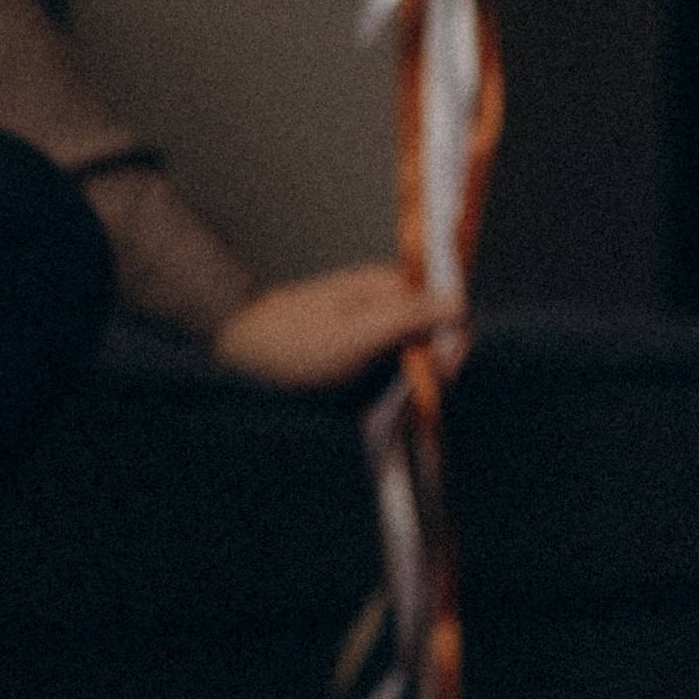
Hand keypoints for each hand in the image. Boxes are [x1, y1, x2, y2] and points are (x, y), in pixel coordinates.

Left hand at [213, 262, 461, 390]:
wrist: (239, 355)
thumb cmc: (295, 342)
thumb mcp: (356, 331)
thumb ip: (408, 318)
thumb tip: (459, 304)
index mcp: (389, 289)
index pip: (447, 311)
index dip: (451, 345)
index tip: (440, 377)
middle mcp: (385, 306)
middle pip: (433, 338)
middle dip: (432, 371)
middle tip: (410, 401)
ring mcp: (371, 331)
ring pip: (414, 360)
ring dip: (411, 387)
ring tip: (392, 409)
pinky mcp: (357, 356)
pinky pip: (389, 374)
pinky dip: (390, 393)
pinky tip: (380, 410)